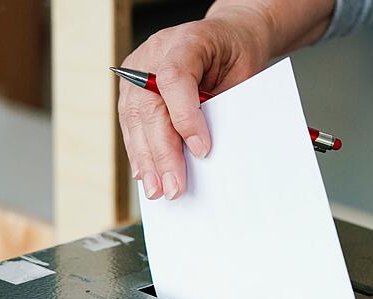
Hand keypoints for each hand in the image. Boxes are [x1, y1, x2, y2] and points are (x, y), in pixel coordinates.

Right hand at [118, 0, 334, 199]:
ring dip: (146, 159)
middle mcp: (155, 52)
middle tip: (172, 187)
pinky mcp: (131, 86)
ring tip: (156, 188)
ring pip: (134, 119)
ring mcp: (138, 69)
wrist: (227, 36)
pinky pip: (131, 122)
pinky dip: (139, 150)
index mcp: (188, 40)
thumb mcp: (242, 76)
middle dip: (162, 153)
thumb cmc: (237, 55)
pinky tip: (145, 173)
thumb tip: (207, 153)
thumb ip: (222, 107)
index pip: (174, 79)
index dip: (185, 117)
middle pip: (149, 106)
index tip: (201, 150)